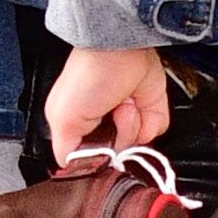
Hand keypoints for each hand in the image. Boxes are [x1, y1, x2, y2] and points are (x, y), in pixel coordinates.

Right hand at [47, 46, 168, 162]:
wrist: (120, 50)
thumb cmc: (87, 75)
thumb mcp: (62, 118)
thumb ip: (64, 149)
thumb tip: (69, 168)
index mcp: (77, 124)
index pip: (89, 159)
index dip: (94, 159)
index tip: (97, 149)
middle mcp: (104, 122)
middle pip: (115, 155)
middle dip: (114, 138)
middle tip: (108, 115)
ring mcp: (128, 116)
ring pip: (136, 145)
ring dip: (131, 124)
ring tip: (122, 102)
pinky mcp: (151, 109)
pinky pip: (156, 130)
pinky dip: (150, 117)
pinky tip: (137, 100)